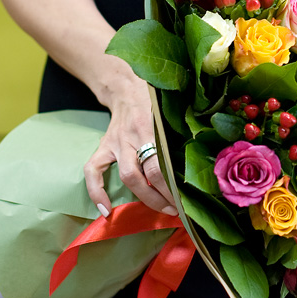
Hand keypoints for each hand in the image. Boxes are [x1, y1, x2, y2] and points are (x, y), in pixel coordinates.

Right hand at [83, 77, 176, 217]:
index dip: (172, 186)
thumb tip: (203, 154)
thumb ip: (182, 132)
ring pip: (127, 176)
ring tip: (160, 211)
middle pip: (146, 174)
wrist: (126, 87)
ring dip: (144, 198)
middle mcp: (134, 138)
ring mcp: (116, 143)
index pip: (161, 164)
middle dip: (162, 196)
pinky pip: (93, 170)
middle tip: (177, 209)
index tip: (185, 200)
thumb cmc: (154, 102)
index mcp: (152, 129)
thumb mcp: (170, 113)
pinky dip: (96, 191)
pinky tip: (105, 210)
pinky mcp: (103, 146)